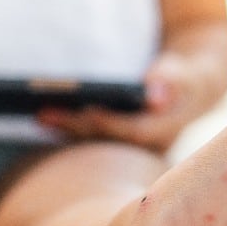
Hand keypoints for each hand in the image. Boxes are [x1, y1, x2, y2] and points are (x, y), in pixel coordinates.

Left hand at [37, 53, 222, 151]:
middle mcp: (144, 149)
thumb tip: (154, 94)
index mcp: (164, 133)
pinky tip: (44, 116)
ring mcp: (128, 149)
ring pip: (93, 142)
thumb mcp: (186, 76)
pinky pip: (88, 139)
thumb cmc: (186, 78)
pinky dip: (67, 127)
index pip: (134, 132)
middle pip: (105, 140)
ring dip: (65, 128)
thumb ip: (172, 82)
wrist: (188, 89)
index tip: (86, 108)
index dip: (110, 122)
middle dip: (74, 126)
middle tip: (42, 112)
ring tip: (38, 112)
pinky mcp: (115, 144)